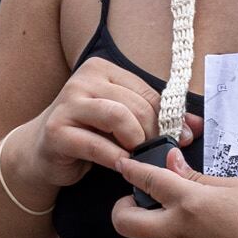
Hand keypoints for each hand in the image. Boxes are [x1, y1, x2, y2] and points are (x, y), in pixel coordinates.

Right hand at [7, 57, 171, 202]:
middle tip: (159, 153)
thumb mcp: (123, 123)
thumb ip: (156, 119)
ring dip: (136, 142)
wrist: (41, 153)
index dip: (169, 117)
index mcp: (102, 70)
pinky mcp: (57, 131)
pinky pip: (97, 145)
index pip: (147, 91)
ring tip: (138, 158)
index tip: (182, 138)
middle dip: (154, 133)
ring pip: (118, 117)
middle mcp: (83, 80)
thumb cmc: (88, 135)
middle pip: (136, 105)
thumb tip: (196, 126)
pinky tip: (122, 167)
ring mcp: (68, 104)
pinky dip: (116, 159)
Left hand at [106, 144, 237, 237]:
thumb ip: (196, 179)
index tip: (123, 165)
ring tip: (206, 231)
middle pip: (125, 222)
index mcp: (190, 202)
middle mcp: (178, 232)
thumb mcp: (235, 187)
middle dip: (121, 210)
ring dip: (169, 232)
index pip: (148, 181)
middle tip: (134, 205)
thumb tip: (170, 163)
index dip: (131, 170)